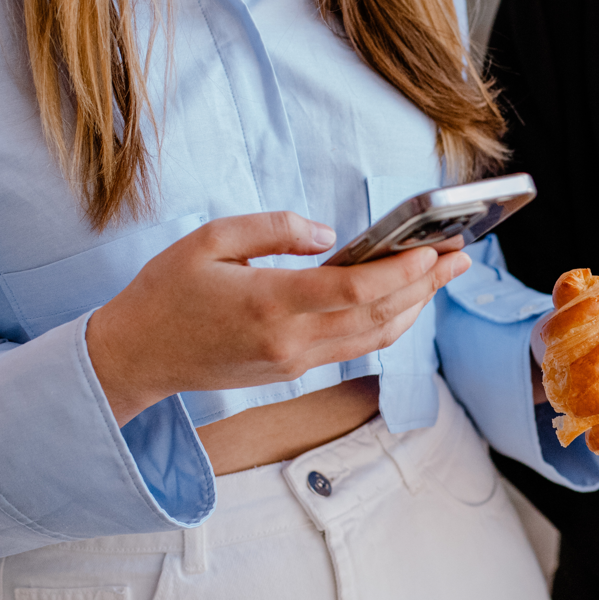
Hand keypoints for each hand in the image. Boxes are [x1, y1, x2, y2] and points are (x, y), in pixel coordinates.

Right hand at [86, 212, 470, 425]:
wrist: (136, 356)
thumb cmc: (167, 291)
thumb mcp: (210, 239)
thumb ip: (274, 230)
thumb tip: (329, 237)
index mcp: (269, 303)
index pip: (353, 290)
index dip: (401, 271)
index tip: (434, 249)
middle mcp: (290, 340)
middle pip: (377, 314)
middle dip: (426, 284)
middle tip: (462, 255)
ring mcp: (295, 361)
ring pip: (374, 336)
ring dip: (416, 306)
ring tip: (445, 274)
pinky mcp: (294, 369)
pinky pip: (355, 346)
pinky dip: (387, 322)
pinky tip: (405, 299)